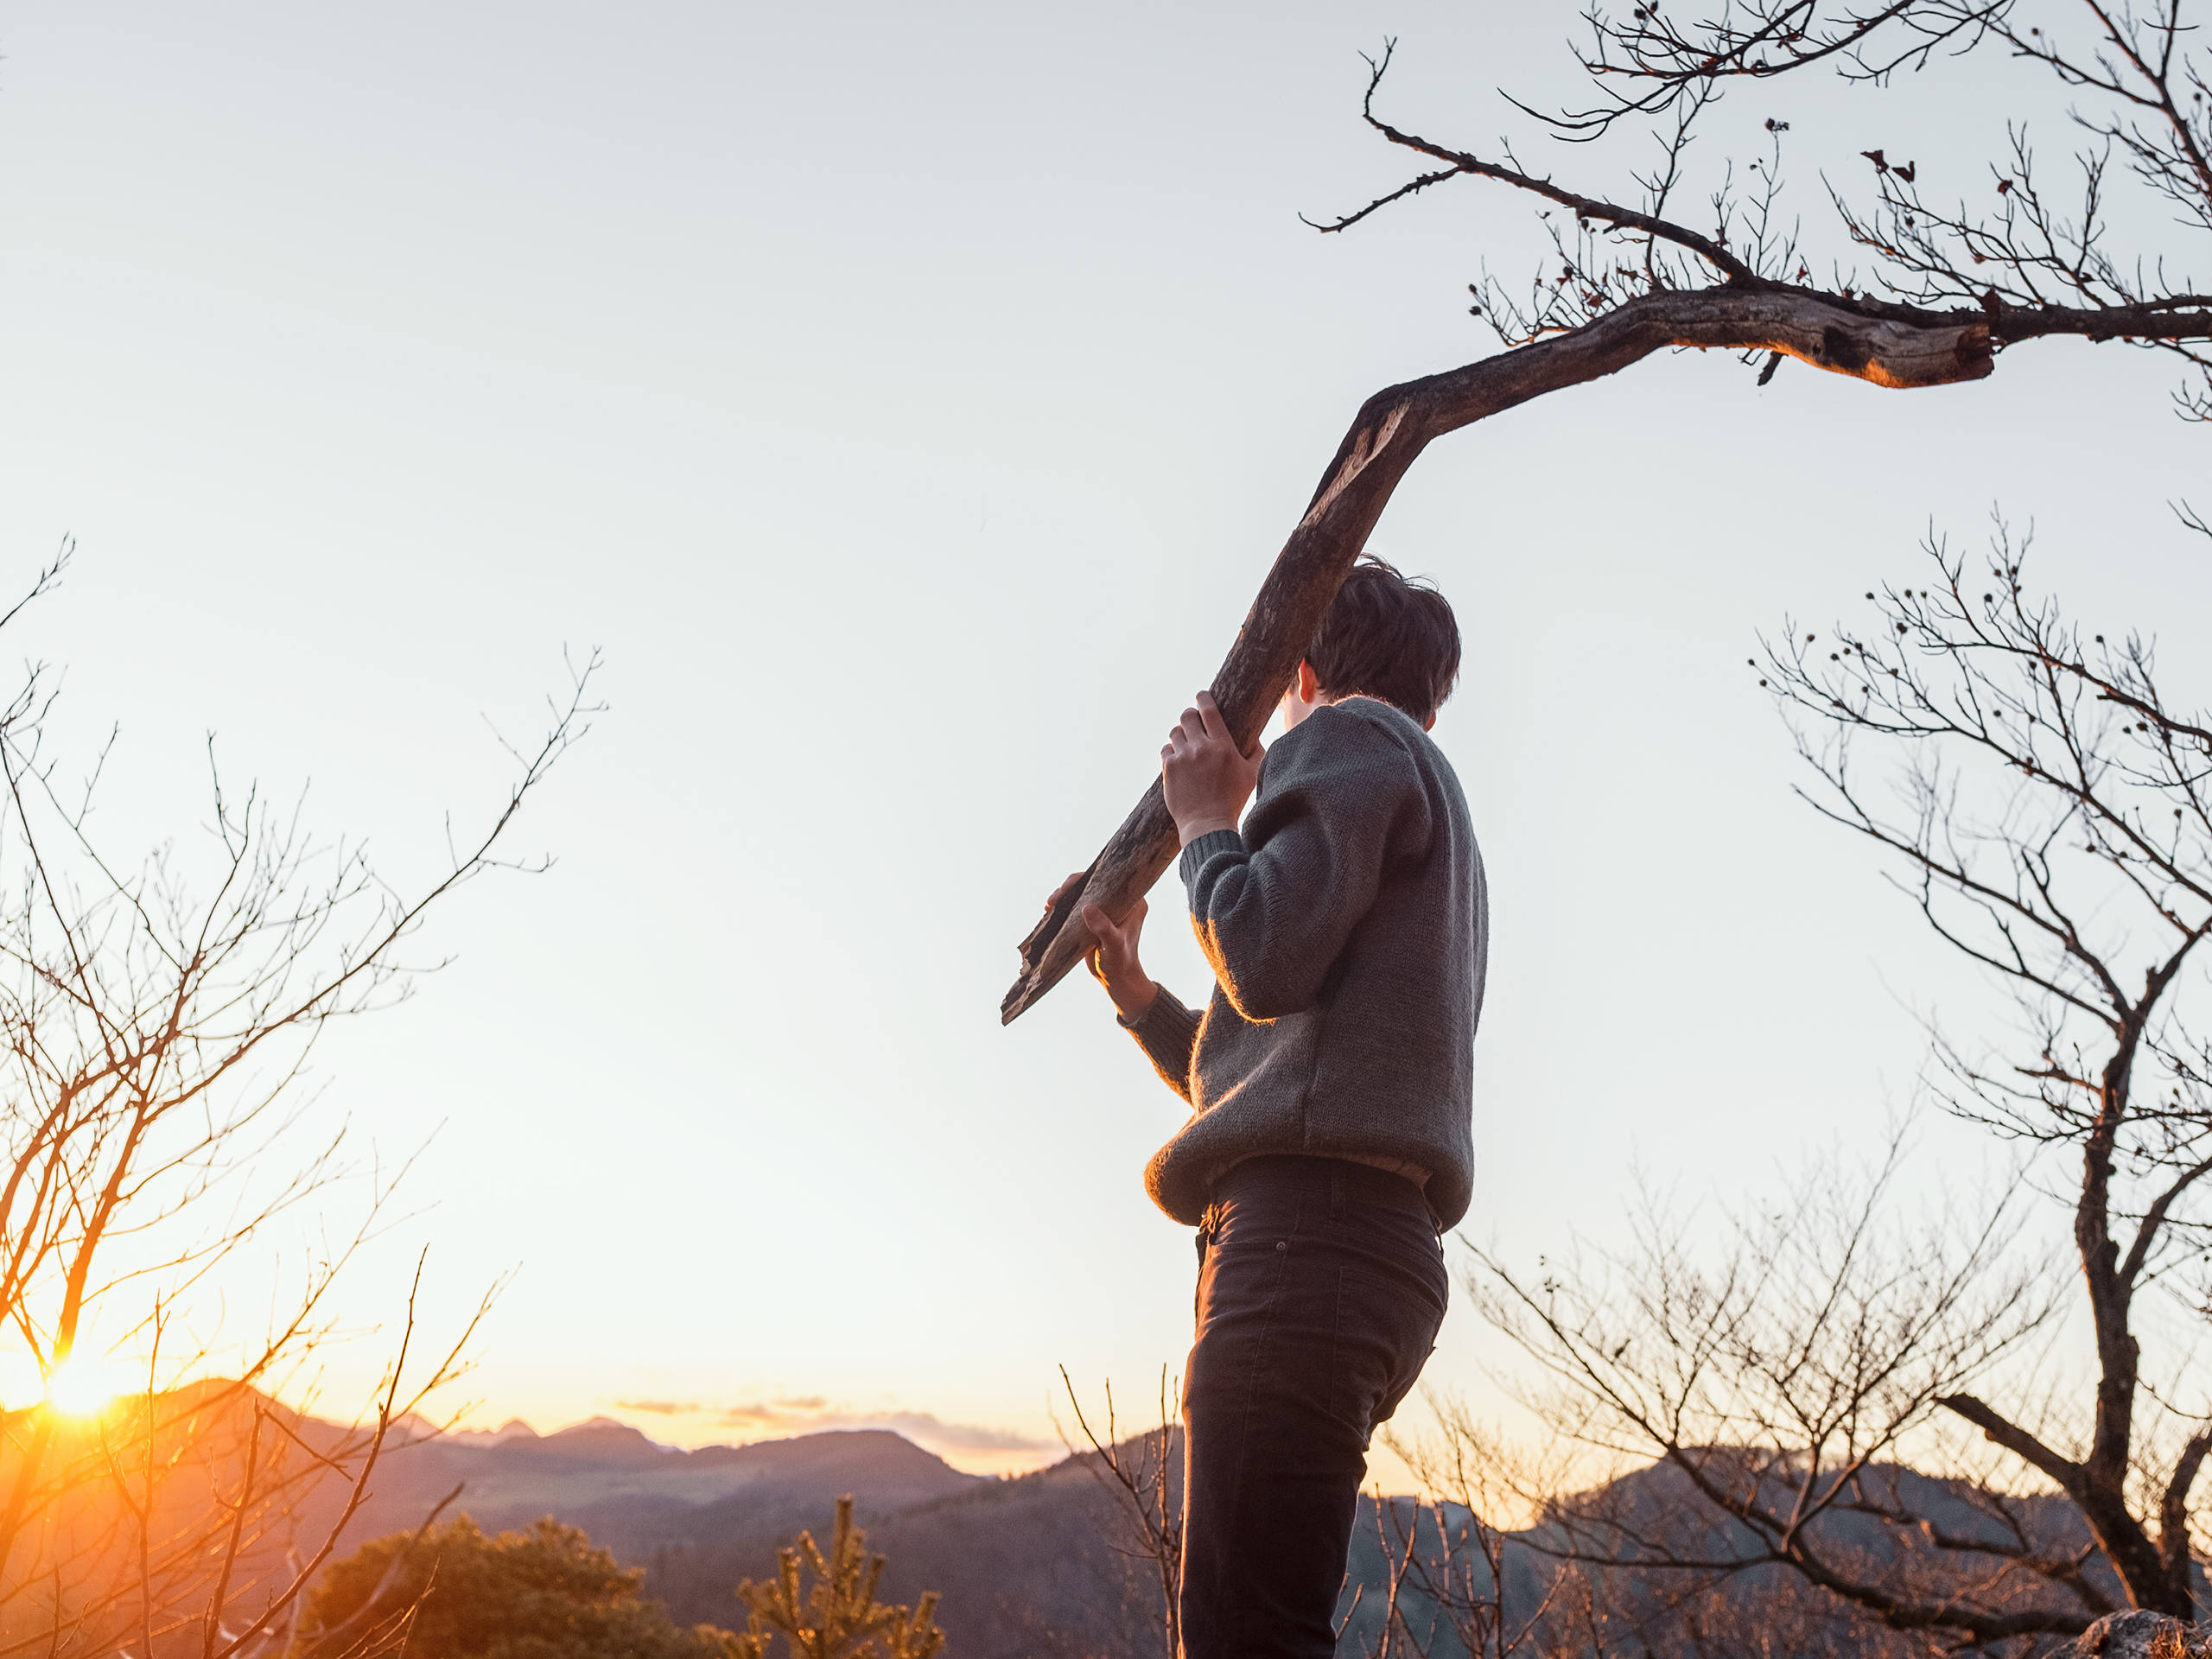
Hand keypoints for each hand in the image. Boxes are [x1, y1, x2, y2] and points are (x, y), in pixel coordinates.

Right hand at [1046, 873, 1156, 1020]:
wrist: (1117, 981)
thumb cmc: (1120, 964)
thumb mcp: (1114, 946)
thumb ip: (1103, 928)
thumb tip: (1087, 908)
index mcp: (1133, 902)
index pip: (1108, 881)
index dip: (1085, 880)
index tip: (1066, 887)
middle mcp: (1121, 902)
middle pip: (1092, 885)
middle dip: (1070, 889)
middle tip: (1054, 899)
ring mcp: (1107, 910)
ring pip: (1082, 896)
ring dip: (1064, 898)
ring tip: (1049, 905)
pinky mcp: (1095, 920)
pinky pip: (1077, 908)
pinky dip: (1064, 909)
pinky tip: (1050, 912)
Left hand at [1162, 691, 1262, 847]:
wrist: (1208, 825)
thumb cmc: (1233, 801)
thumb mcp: (1252, 775)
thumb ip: (1257, 752)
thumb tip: (1254, 736)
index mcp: (1223, 746)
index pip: (1209, 710)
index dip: (1203, 698)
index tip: (1201, 695)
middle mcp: (1201, 748)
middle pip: (1188, 716)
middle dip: (1190, 716)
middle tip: (1193, 722)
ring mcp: (1183, 758)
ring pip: (1175, 732)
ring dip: (1180, 734)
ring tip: (1186, 743)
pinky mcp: (1169, 769)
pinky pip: (1165, 750)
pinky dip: (1171, 752)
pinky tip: (1178, 760)